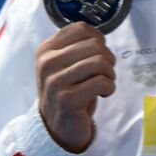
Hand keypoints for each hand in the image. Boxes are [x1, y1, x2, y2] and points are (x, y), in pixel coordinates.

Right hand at [35, 22, 115, 152]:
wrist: (57, 126)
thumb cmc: (69, 90)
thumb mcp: (65, 64)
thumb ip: (77, 46)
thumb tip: (99, 35)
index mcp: (46, 49)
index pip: (81, 28)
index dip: (98, 40)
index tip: (96, 56)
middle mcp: (47, 63)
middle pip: (95, 45)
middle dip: (108, 59)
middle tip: (103, 73)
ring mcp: (55, 81)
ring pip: (100, 62)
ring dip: (110, 74)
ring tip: (103, 83)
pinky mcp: (68, 99)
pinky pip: (102, 82)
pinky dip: (110, 88)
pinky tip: (103, 94)